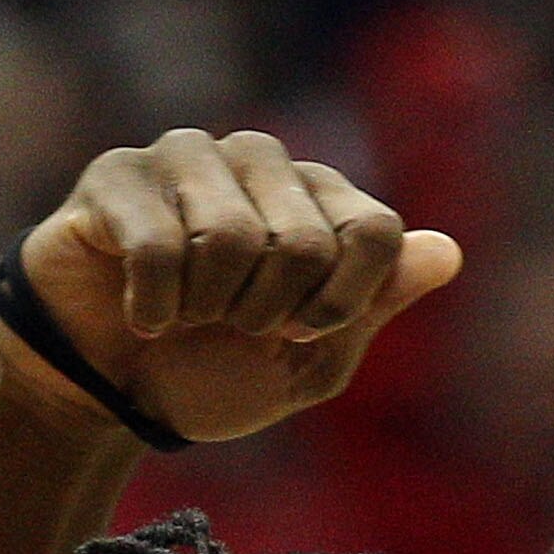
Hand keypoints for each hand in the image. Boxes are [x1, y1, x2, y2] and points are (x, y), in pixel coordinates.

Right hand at [8, 129, 462, 449]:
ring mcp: (191, 157)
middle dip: (264, 314)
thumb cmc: (210, 375)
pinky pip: (160, 247)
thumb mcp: (307, 364)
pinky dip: (153, 307)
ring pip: (231, 238)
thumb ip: (372, 307)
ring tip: (183, 315)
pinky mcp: (120, 174)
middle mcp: (261, 162)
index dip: (344, 301)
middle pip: (305, 241)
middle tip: (227, 327)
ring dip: (204, 309)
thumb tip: (446, 253)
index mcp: (319, 199)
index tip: (301, 332)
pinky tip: (140, 313)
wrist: (106, 396)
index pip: (376, 232)